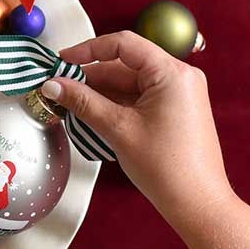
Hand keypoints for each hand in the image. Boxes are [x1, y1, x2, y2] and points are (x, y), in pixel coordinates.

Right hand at [40, 31, 233, 223]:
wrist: (197, 203)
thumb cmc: (166, 167)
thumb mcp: (118, 128)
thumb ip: (83, 101)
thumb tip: (52, 85)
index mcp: (172, 73)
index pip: (123, 45)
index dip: (87, 50)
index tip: (61, 61)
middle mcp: (180, 77)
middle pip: (125, 65)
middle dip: (90, 77)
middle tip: (58, 89)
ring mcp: (179, 95)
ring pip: (130, 83)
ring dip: (100, 93)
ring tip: (70, 106)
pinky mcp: (175, 111)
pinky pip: (139, 98)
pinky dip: (115, 104)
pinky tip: (92, 115)